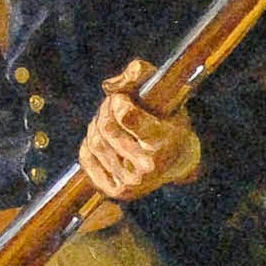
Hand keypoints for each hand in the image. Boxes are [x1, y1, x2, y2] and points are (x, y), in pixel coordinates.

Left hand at [77, 68, 204, 206]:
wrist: (179, 162)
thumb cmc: (170, 123)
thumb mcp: (166, 94)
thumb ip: (140, 75)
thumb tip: (108, 86)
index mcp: (163, 141)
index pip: (126, 117)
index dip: (118, 101)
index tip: (122, 98)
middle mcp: (147, 167)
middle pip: (106, 127)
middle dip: (106, 108)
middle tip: (113, 103)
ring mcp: (131, 182)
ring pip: (95, 141)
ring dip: (97, 123)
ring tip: (109, 118)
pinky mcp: (116, 191)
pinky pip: (87, 159)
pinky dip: (89, 143)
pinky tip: (103, 137)